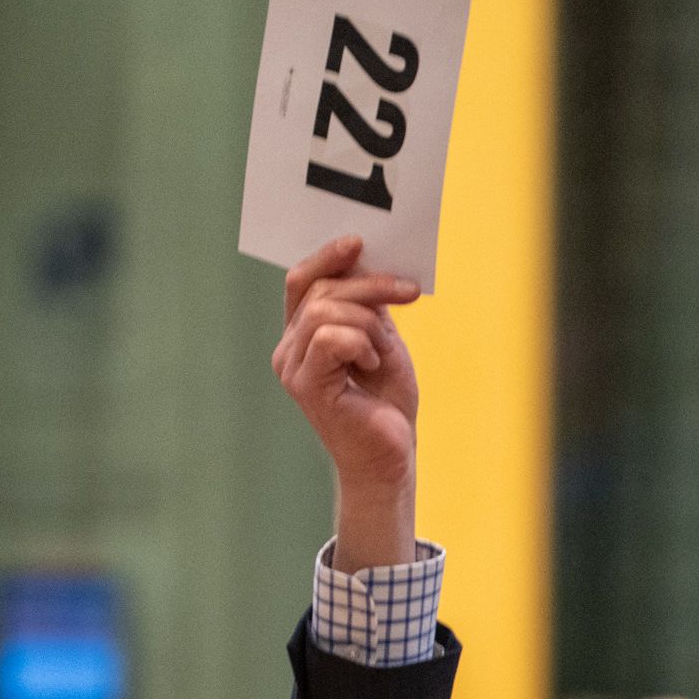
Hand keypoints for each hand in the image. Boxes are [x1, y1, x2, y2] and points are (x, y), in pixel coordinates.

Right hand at [272, 234, 421, 569]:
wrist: (391, 456)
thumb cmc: (386, 403)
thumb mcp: (382, 340)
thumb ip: (368, 306)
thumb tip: (369, 264)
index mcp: (303, 334)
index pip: (301, 281)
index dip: (327, 256)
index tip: (359, 242)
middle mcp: (290, 349)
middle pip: (319, 290)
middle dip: (369, 284)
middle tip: (408, 291)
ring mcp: (294, 368)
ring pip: (325, 311)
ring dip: (369, 320)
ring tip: (385, 351)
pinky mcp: (306, 386)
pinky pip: (330, 338)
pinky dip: (361, 343)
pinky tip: (374, 366)